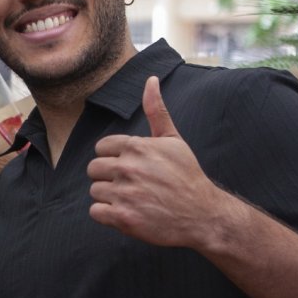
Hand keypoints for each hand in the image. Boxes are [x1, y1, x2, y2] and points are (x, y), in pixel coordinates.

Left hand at [86, 76, 235, 248]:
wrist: (203, 215)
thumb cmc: (186, 176)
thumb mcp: (173, 140)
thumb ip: (156, 111)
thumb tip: (150, 79)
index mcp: (136, 147)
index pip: (101, 148)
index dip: (114, 158)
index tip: (131, 167)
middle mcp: (127, 168)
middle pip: (94, 169)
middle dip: (109, 177)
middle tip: (132, 185)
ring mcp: (124, 193)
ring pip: (95, 191)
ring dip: (110, 197)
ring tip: (133, 199)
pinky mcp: (122, 217)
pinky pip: (95, 212)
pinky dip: (108, 215)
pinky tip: (128, 213)